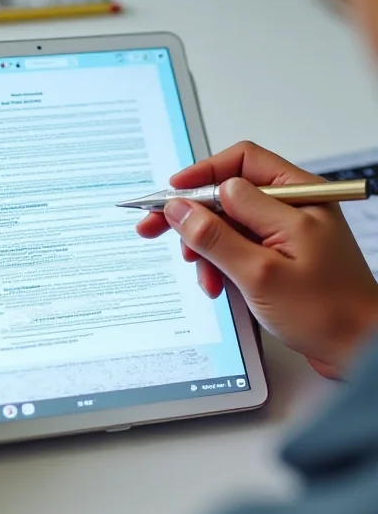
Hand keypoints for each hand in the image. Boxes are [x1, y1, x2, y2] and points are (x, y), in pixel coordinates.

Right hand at [137, 142, 377, 376]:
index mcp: (297, 196)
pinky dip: (223, 264)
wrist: (359, 350)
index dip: (199, 176)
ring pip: (229, 224)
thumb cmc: (328, 312)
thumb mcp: (260, 273)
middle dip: (194, 216)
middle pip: (228, 193)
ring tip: (205, 277)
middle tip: (156, 229)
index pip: (238, 163)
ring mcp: (287, 232)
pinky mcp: (281, 255)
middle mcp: (292, 207)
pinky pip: (239, 247)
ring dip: (208, 248)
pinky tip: (220, 285)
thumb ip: (216, 237)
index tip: (169, 197)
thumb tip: (180, 209)